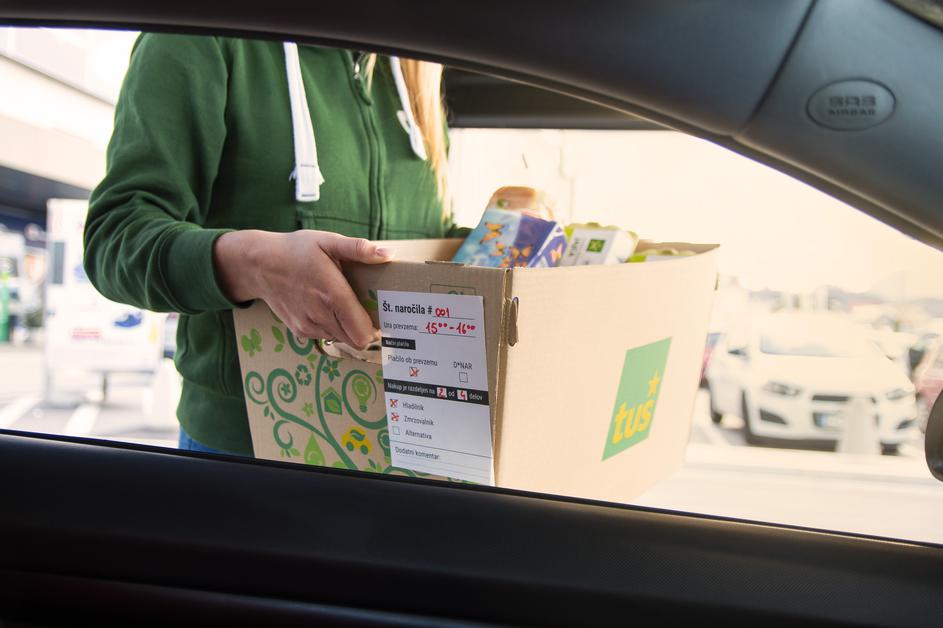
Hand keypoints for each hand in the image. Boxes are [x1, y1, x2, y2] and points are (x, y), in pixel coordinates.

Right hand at [214, 230, 392, 347]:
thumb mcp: (328, 241)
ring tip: (340, 303)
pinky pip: (325, 335)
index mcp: (333, 295)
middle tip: (363, 307)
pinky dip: (330, 325)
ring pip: (340, 338)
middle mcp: (321, 315)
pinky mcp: (299, 330)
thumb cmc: (296, 250)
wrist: (259, 264)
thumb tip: (387, 255)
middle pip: (355, 339)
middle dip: (363, 327)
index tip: (378, 314)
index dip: (375, 327)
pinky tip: (324, 305)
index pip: (363, 333)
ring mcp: (308, 326)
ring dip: (346, 326)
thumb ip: (358, 249)